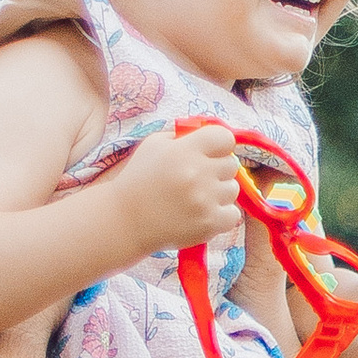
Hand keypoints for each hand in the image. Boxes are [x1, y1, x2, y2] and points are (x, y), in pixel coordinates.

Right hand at [118, 122, 251, 256]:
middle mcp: (198, 173)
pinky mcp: (209, 223)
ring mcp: (205, 200)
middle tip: (199, 179)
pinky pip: (233, 214)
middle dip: (217, 170)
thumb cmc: (139, 179)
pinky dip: (222, 215)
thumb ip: (182, 136)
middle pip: (231, 165)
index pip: (225, 138)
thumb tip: (208, 134)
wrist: (125, 219)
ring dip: (219, 193)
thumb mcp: (154, 145)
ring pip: (233, 189)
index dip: (220, 145)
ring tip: (197, 198)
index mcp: (184, 150)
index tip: (211, 154)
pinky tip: (203, 213)